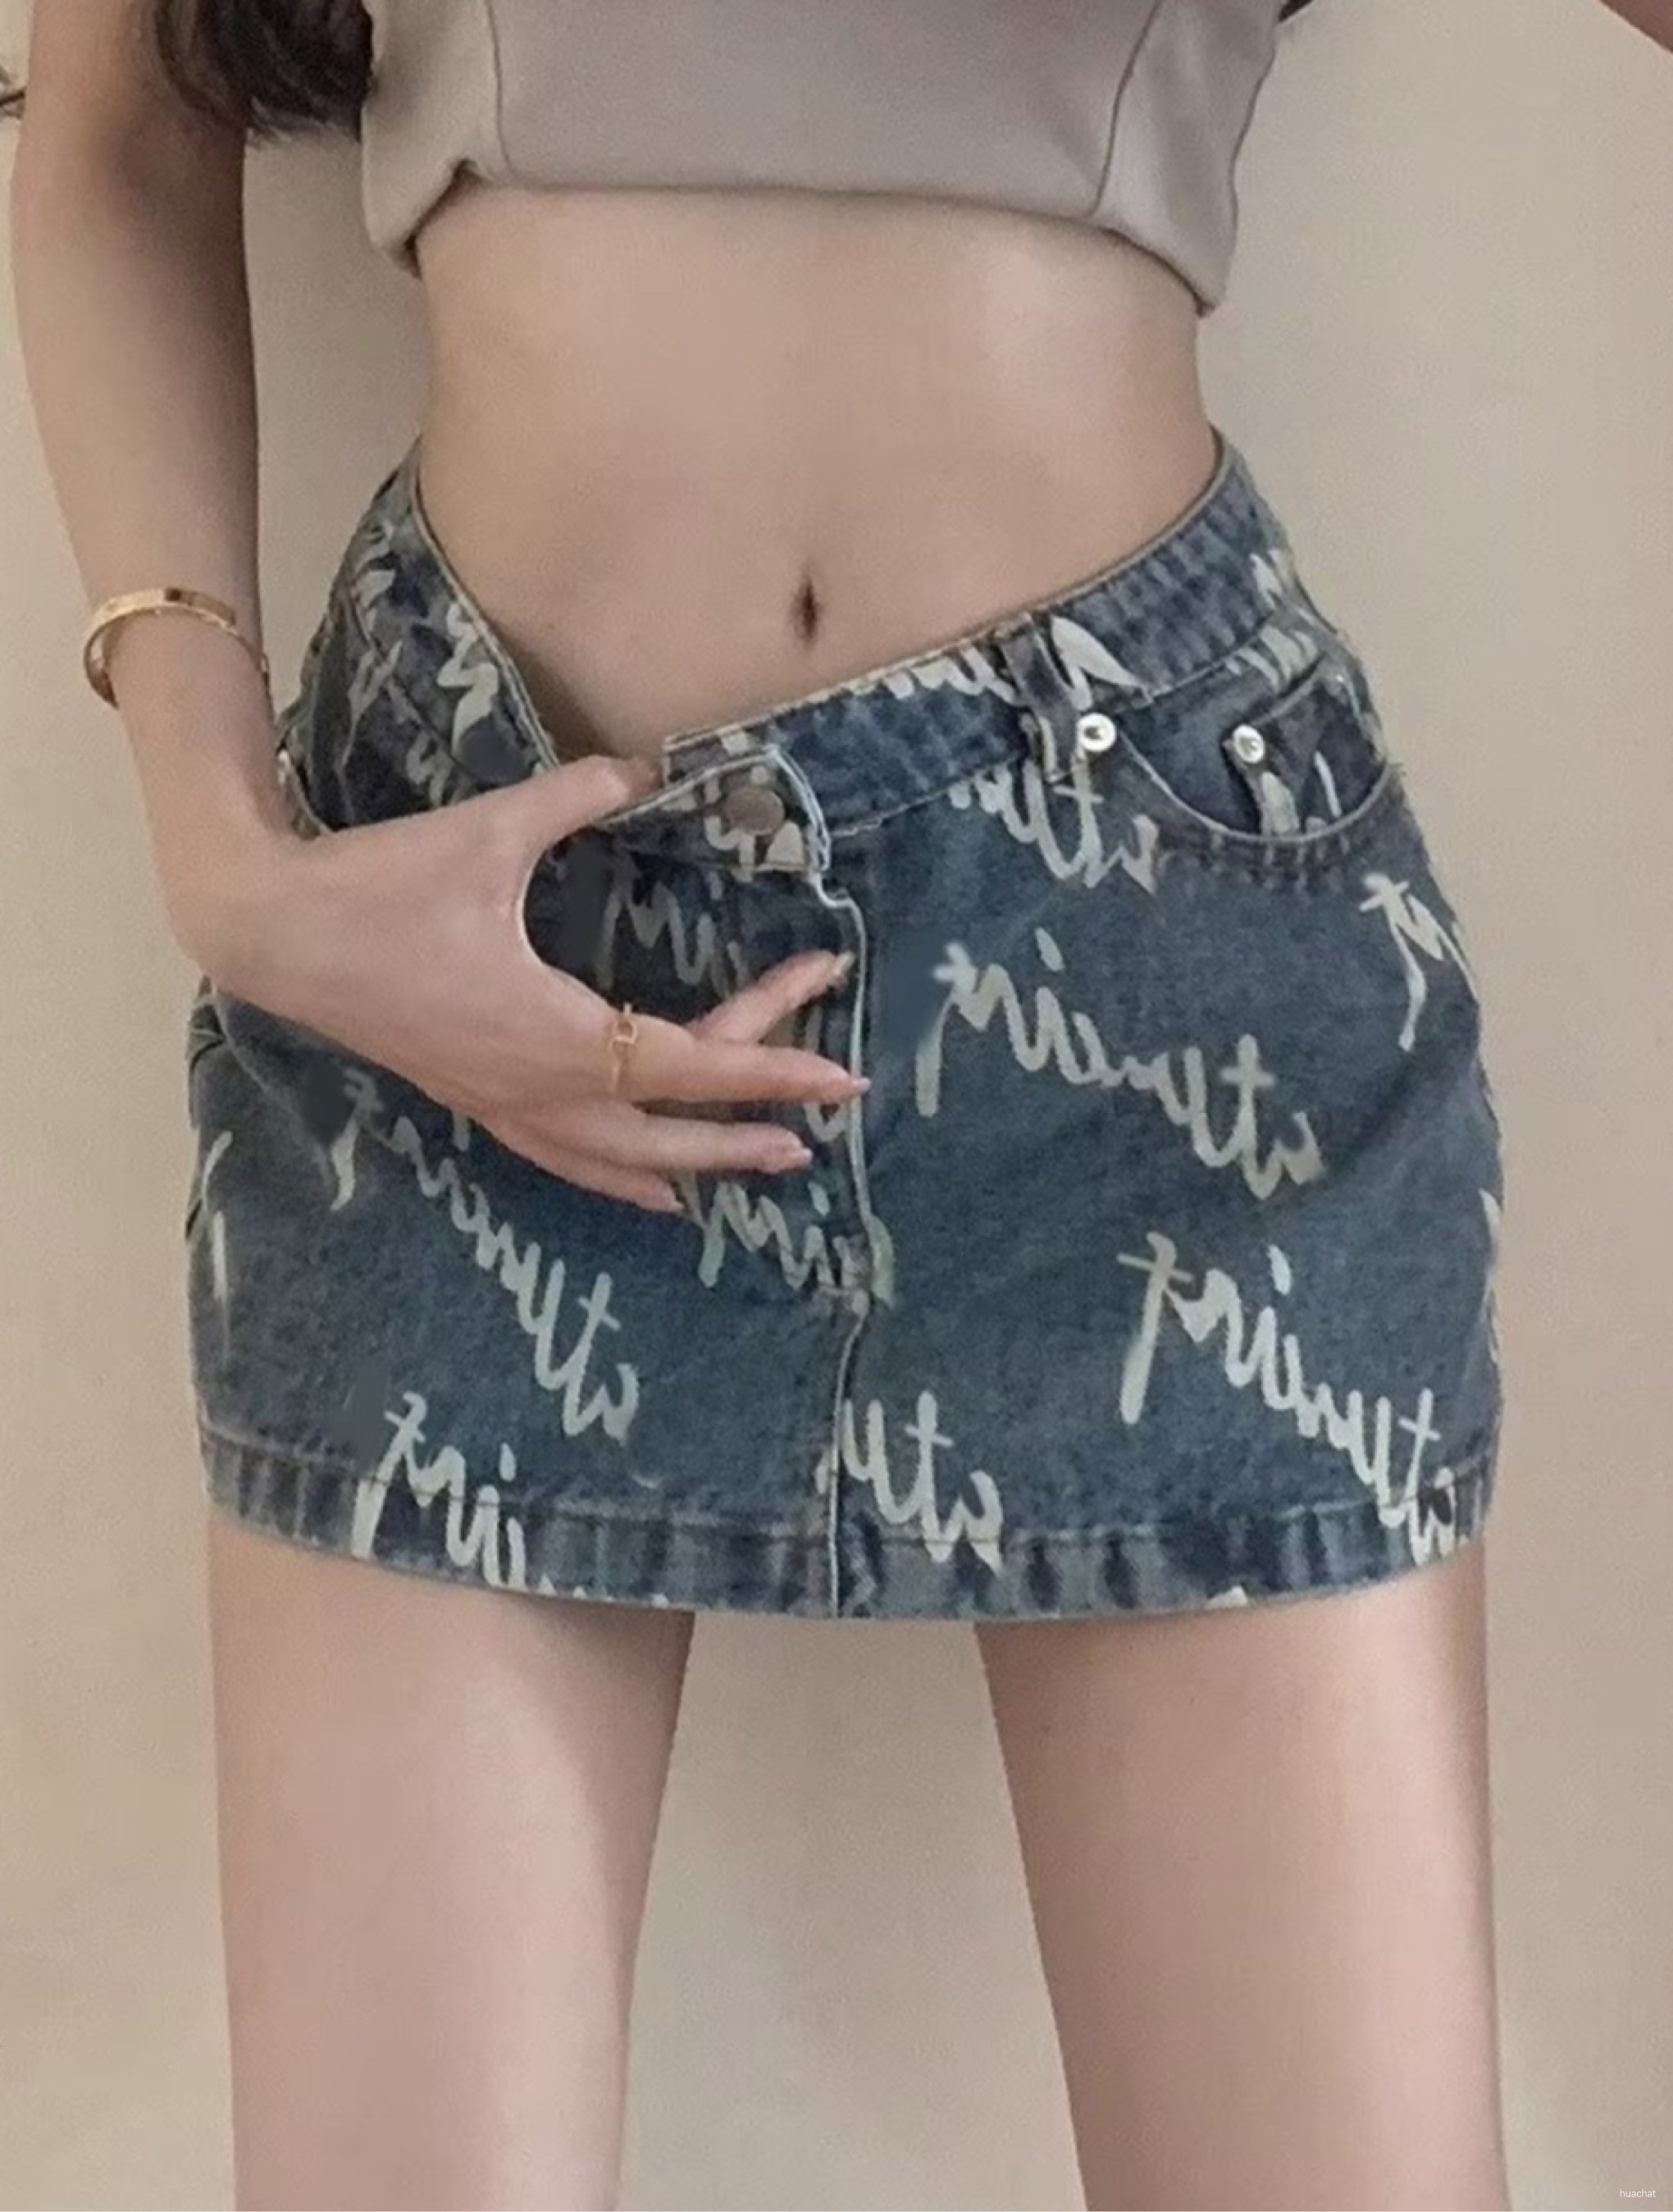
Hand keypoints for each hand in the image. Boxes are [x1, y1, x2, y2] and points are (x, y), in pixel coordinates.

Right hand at [189, 752, 868, 1214]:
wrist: (271, 933)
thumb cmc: (378, 886)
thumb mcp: (488, 834)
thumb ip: (578, 797)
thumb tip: (646, 766)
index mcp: (562, 1037)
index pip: (697, 1062)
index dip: (775, 1063)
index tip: (842, 1072)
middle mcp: (543, 1090)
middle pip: (675, 1126)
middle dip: (756, 1121)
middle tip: (830, 1110)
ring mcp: (506, 1106)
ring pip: (624, 1160)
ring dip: (700, 1161)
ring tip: (767, 1165)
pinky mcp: (477, 1101)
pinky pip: (568, 1159)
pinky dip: (622, 1177)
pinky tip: (653, 1191)